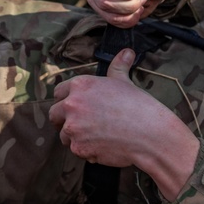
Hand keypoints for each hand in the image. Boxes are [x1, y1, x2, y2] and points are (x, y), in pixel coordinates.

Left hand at [50, 49, 198, 198]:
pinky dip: (86, 151)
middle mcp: (72, 105)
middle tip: (79, 123)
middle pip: (54, 114)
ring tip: (95, 136)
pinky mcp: (78, 148)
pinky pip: (76, 150)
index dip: (66, 99)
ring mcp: (73, 128)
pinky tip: (103, 146)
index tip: (75, 106)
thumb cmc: (139, 106)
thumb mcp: (125, 82)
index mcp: (80, 85)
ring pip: (63, 135)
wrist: (150, 134)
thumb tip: (126, 52)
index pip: (59, 92)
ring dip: (74, 137)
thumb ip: (118, 66)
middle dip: (63, 119)